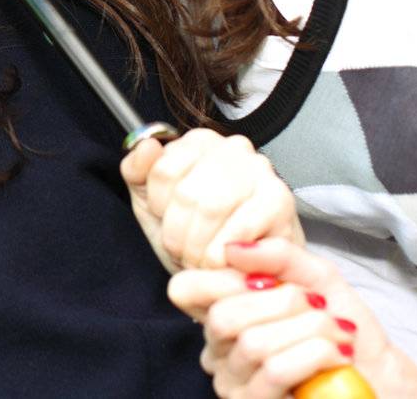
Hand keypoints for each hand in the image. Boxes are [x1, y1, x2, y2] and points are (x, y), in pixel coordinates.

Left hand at [121, 128, 301, 271]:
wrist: (242, 274)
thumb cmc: (197, 235)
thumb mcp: (152, 203)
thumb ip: (136, 172)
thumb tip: (147, 146)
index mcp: (199, 141)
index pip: (162, 170)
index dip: (160, 209)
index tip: (169, 222)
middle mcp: (233, 147)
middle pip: (186, 193)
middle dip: (179, 235)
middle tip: (186, 252)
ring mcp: (260, 170)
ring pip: (210, 208)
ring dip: (200, 248)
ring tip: (203, 260)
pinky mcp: (280, 199)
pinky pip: (239, 228)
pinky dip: (224, 254)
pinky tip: (226, 261)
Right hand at [169, 238, 416, 398]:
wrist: (380, 375)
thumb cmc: (342, 325)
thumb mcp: (315, 277)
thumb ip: (277, 257)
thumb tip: (232, 249)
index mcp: (222, 315)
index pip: (185, 291)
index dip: (224, 279)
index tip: (275, 282)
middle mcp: (218, 354)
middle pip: (223, 317)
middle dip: (283, 303)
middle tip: (319, 308)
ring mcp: (234, 386)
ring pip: (254, 344)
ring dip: (310, 331)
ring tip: (339, 334)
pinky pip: (276, 370)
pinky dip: (315, 354)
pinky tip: (338, 356)